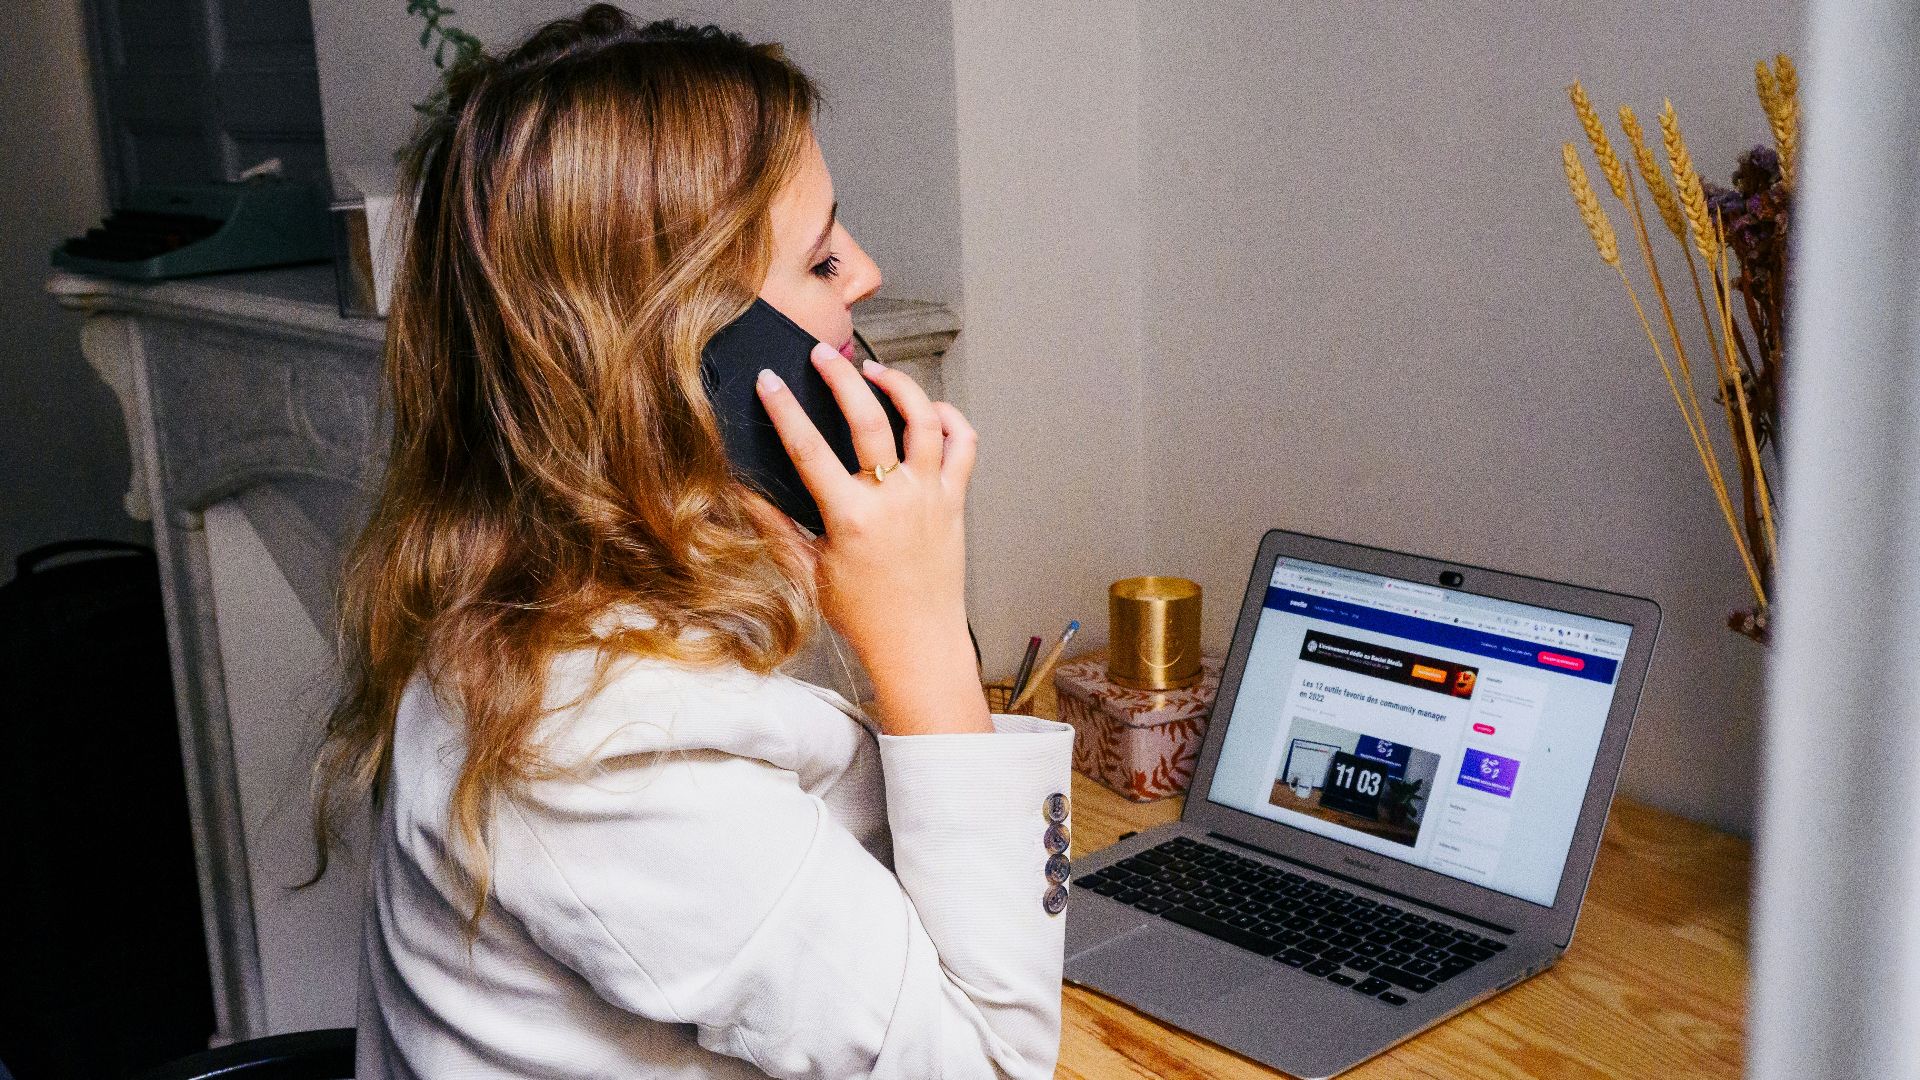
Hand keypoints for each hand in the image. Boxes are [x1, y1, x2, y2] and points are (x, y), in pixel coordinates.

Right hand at [754, 343, 988, 733]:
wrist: (919, 644)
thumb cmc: (863, 615)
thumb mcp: (808, 573)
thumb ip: (775, 528)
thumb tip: (741, 490)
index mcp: (852, 519)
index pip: (810, 450)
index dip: (784, 410)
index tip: (769, 381)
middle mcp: (895, 501)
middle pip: (870, 420)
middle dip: (842, 378)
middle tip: (822, 356)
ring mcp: (931, 497)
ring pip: (924, 421)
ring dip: (900, 386)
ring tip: (875, 372)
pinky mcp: (955, 501)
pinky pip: (962, 445)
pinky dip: (948, 418)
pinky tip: (926, 409)